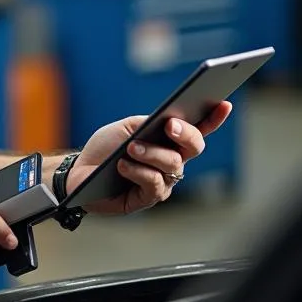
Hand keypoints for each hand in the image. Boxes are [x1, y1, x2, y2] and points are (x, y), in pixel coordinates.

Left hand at [69, 102, 232, 215]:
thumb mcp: (126, 128)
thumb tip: (170, 122)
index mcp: (168, 140)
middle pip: (194, 147)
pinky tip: (122, 166)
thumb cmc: (104, 148)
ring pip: (172, 165)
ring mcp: (162, 181)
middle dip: (185, 133)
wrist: (78, 172)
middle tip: (169, 125)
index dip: (214, 118)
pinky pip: (154, 184)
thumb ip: (149, 123)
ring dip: (150, 153)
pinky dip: (138, 171)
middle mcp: (171, 161)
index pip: (198, 129)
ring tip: (130, 148)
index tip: (224, 103)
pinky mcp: (147, 198)